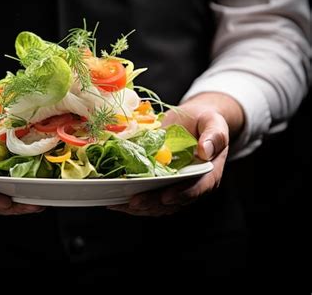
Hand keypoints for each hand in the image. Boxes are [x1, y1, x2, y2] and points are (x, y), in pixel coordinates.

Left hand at [108, 92, 243, 215]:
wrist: (193, 122)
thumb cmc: (205, 122)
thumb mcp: (213, 122)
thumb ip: (214, 135)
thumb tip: (205, 150)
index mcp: (208, 173)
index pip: (197, 188)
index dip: (181, 195)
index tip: (165, 196)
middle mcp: (192, 185)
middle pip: (173, 202)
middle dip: (152, 203)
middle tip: (133, 201)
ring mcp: (175, 187)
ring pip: (158, 205)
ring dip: (139, 207)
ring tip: (119, 203)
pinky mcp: (160, 185)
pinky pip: (147, 197)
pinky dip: (131, 202)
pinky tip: (116, 200)